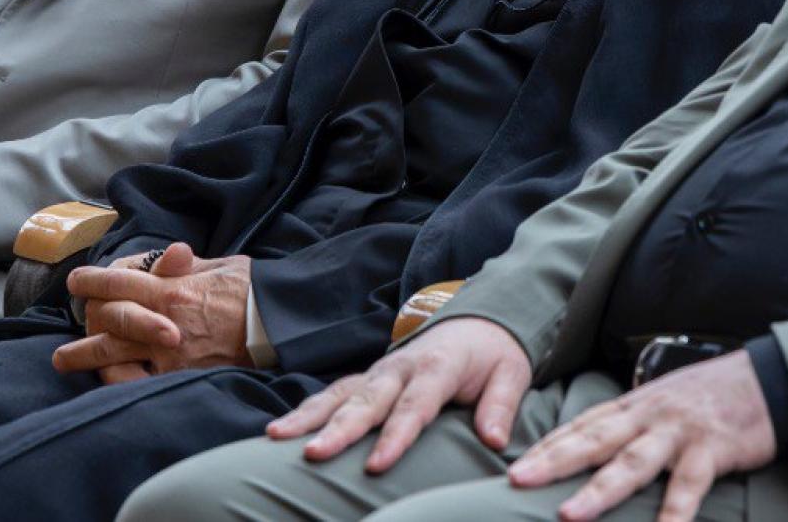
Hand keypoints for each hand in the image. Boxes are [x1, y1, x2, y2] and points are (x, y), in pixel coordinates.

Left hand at [52, 243, 252, 383]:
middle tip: (76, 314)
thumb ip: (186, 265)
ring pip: (111, 353)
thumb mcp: (220, 265)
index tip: (76, 281)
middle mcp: (162, 320)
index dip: (92, 280)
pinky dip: (115, 380)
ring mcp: (167, 353)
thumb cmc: (252, 291)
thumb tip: (169, 256)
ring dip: (83, 355)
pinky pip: (136, 381)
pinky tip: (104, 379)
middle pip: (107, 318)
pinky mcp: (178, 377)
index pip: (118, 281)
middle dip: (85, 316)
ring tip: (64, 360)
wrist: (279, 325)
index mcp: (171, 287)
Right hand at [267, 316, 532, 473]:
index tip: (376, 466)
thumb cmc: (494, 355)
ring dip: (308, 417)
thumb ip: (500, 406)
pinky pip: (333, 393)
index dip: (396, 437)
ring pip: (340, 395)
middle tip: (313, 454)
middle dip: (339, 429)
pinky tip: (279, 432)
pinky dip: (306, 411)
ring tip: (276, 438)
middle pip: (367, 402)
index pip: (414, 406)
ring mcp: (380, 371)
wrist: (478, 321)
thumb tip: (493, 440)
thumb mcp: (511, 374)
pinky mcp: (368, 378)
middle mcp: (400, 367)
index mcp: (437, 367)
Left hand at [506, 349, 773, 521]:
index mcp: (635, 405)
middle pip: (594, 439)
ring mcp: (679, 431)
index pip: (583, 425)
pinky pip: (688, 486)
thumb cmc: (711, 396)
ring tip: (569, 515)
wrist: (767, 378)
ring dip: (598, 490)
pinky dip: (673, 513)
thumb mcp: (664, 402)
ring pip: (632, 463)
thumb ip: (633, 425)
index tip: (516, 465)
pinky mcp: (711, 448)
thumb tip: (599, 449)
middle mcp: (649, 415)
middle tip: (519, 480)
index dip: (548, 445)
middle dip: (553, 462)